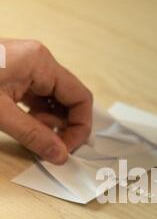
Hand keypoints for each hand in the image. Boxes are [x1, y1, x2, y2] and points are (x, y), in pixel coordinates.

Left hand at [0, 39, 92, 163]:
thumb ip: (33, 136)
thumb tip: (59, 155)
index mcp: (41, 64)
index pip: (80, 98)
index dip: (80, 127)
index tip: (66, 149)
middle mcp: (38, 63)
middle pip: (68, 100)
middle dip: (64, 128)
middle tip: (52, 149)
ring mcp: (26, 69)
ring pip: (52, 102)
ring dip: (48, 125)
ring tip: (34, 139)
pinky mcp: (14, 77)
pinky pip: (35, 100)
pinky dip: (35, 118)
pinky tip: (26, 130)